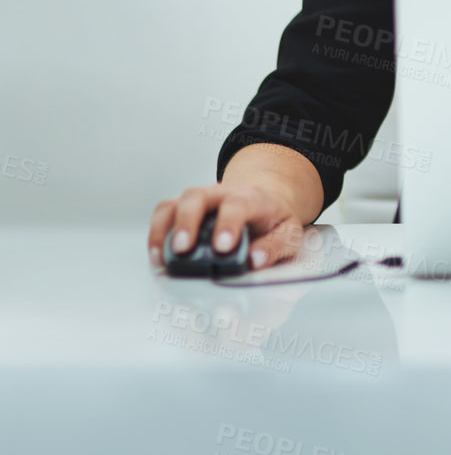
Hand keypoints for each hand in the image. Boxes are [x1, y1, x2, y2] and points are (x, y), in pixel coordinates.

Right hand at [148, 182, 304, 271]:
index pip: (237, 204)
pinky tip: (157, 257)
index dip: (227, 224)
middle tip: (183, 248)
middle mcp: (220, 194)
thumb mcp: (290, 232)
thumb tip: (255, 261)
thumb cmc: (274, 219)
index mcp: (251, 198)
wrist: (266, 200)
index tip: (222, 248)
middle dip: (187, 222)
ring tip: (162, 258)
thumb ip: (275, 246)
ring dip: (163, 230)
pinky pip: (163, 215)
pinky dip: (155, 234)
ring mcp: (198, 201)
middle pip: (196, 197)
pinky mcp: (183, 210)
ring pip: (173, 204)